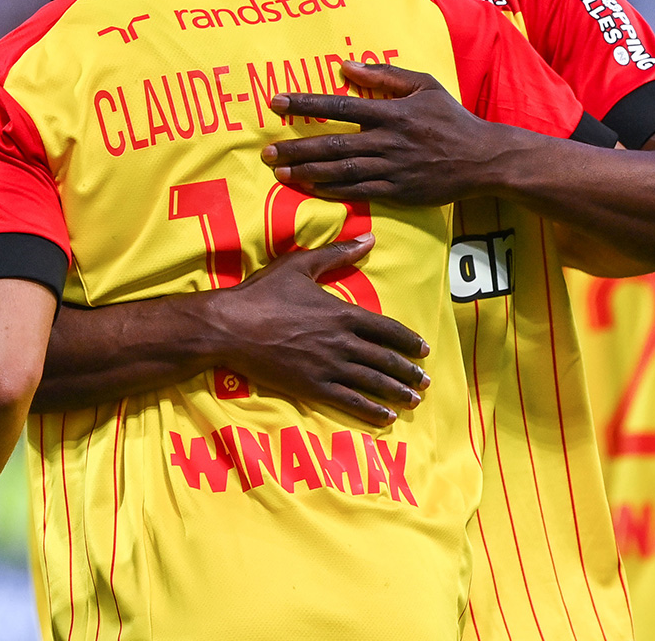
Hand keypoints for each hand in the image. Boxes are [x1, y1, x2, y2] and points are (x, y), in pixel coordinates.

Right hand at [209, 235, 430, 425]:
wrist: (230, 327)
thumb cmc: (263, 293)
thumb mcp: (300, 265)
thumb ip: (337, 253)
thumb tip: (369, 239)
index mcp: (343, 313)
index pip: (386, 330)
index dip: (408, 341)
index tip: (423, 350)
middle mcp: (341, 342)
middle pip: (385, 359)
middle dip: (408, 371)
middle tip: (424, 380)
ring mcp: (327, 366)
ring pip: (372, 382)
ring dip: (396, 392)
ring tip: (413, 400)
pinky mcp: (311, 386)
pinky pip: (349, 400)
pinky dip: (370, 409)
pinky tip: (386, 416)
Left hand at [263, 61, 511, 204]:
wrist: (483, 159)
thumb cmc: (451, 119)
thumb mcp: (425, 85)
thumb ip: (386, 75)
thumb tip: (348, 65)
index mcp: (392, 112)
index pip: (340, 105)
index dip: (306, 103)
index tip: (276, 101)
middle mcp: (388, 141)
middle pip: (333, 144)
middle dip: (296, 148)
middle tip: (267, 152)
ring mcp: (392, 168)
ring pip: (341, 171)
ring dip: (307, 172)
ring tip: (280, 172)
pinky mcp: (397, 191)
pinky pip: (357, 192)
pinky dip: (331, 191)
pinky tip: (310, 189)